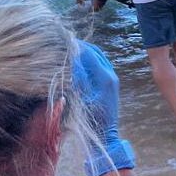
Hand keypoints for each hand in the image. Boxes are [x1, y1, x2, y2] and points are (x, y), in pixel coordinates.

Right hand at [73, 41, 134, 175]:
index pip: (89, 54)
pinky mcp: (110, 84)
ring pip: (99, 58)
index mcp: (105, 78)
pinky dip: (89, 60)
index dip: (77, 46)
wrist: (105, 136)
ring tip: (71, 49)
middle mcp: (111, 75)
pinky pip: (100, 66)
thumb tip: (72, 60)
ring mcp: (112, 79)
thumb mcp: (81, 99)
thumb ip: (78, 79)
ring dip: (86, 52)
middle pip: (96, 52)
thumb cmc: (91, 120)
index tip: (64, 40)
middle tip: (67, 41)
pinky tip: (78, 61)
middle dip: (82, 46)